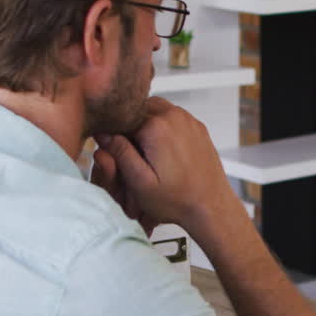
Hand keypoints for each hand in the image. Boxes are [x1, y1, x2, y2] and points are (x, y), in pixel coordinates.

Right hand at [94, 97, 240, 234]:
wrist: (211, 206)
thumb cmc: (178, 199)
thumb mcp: (140, 182)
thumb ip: (120, 154)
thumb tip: (104, 135)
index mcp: (156, 128)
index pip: (122, 118)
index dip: (115, 134)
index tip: (118, 151)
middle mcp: (173, 117)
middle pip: (138, 109)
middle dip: (131, 128)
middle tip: (134, 153)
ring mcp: (188, 120)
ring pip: (155, 109)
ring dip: (147, 125)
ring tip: (148, 152)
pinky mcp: (197, 127)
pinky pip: (173, 117)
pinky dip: (164, 127)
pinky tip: (165, 151)